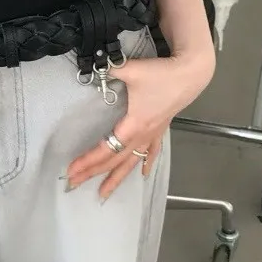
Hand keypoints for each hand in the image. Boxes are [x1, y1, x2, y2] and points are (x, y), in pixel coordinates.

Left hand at [66, 49, 214, 199]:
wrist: (190, 74)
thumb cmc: (161, 74)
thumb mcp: (131, 70)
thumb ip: (110, 70)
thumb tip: (95, 68)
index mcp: (133, 125)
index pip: (106, 149)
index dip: (88, 160)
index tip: (72, 170)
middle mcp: (142, 135)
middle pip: (115, 160)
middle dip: (94, 172)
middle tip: (74, 183)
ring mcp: (153, 135)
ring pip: (132, 162)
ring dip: (116, 178)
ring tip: (104, 193)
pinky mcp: (161, 129)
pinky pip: (151, 152)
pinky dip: (146, 163)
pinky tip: (143, 174)